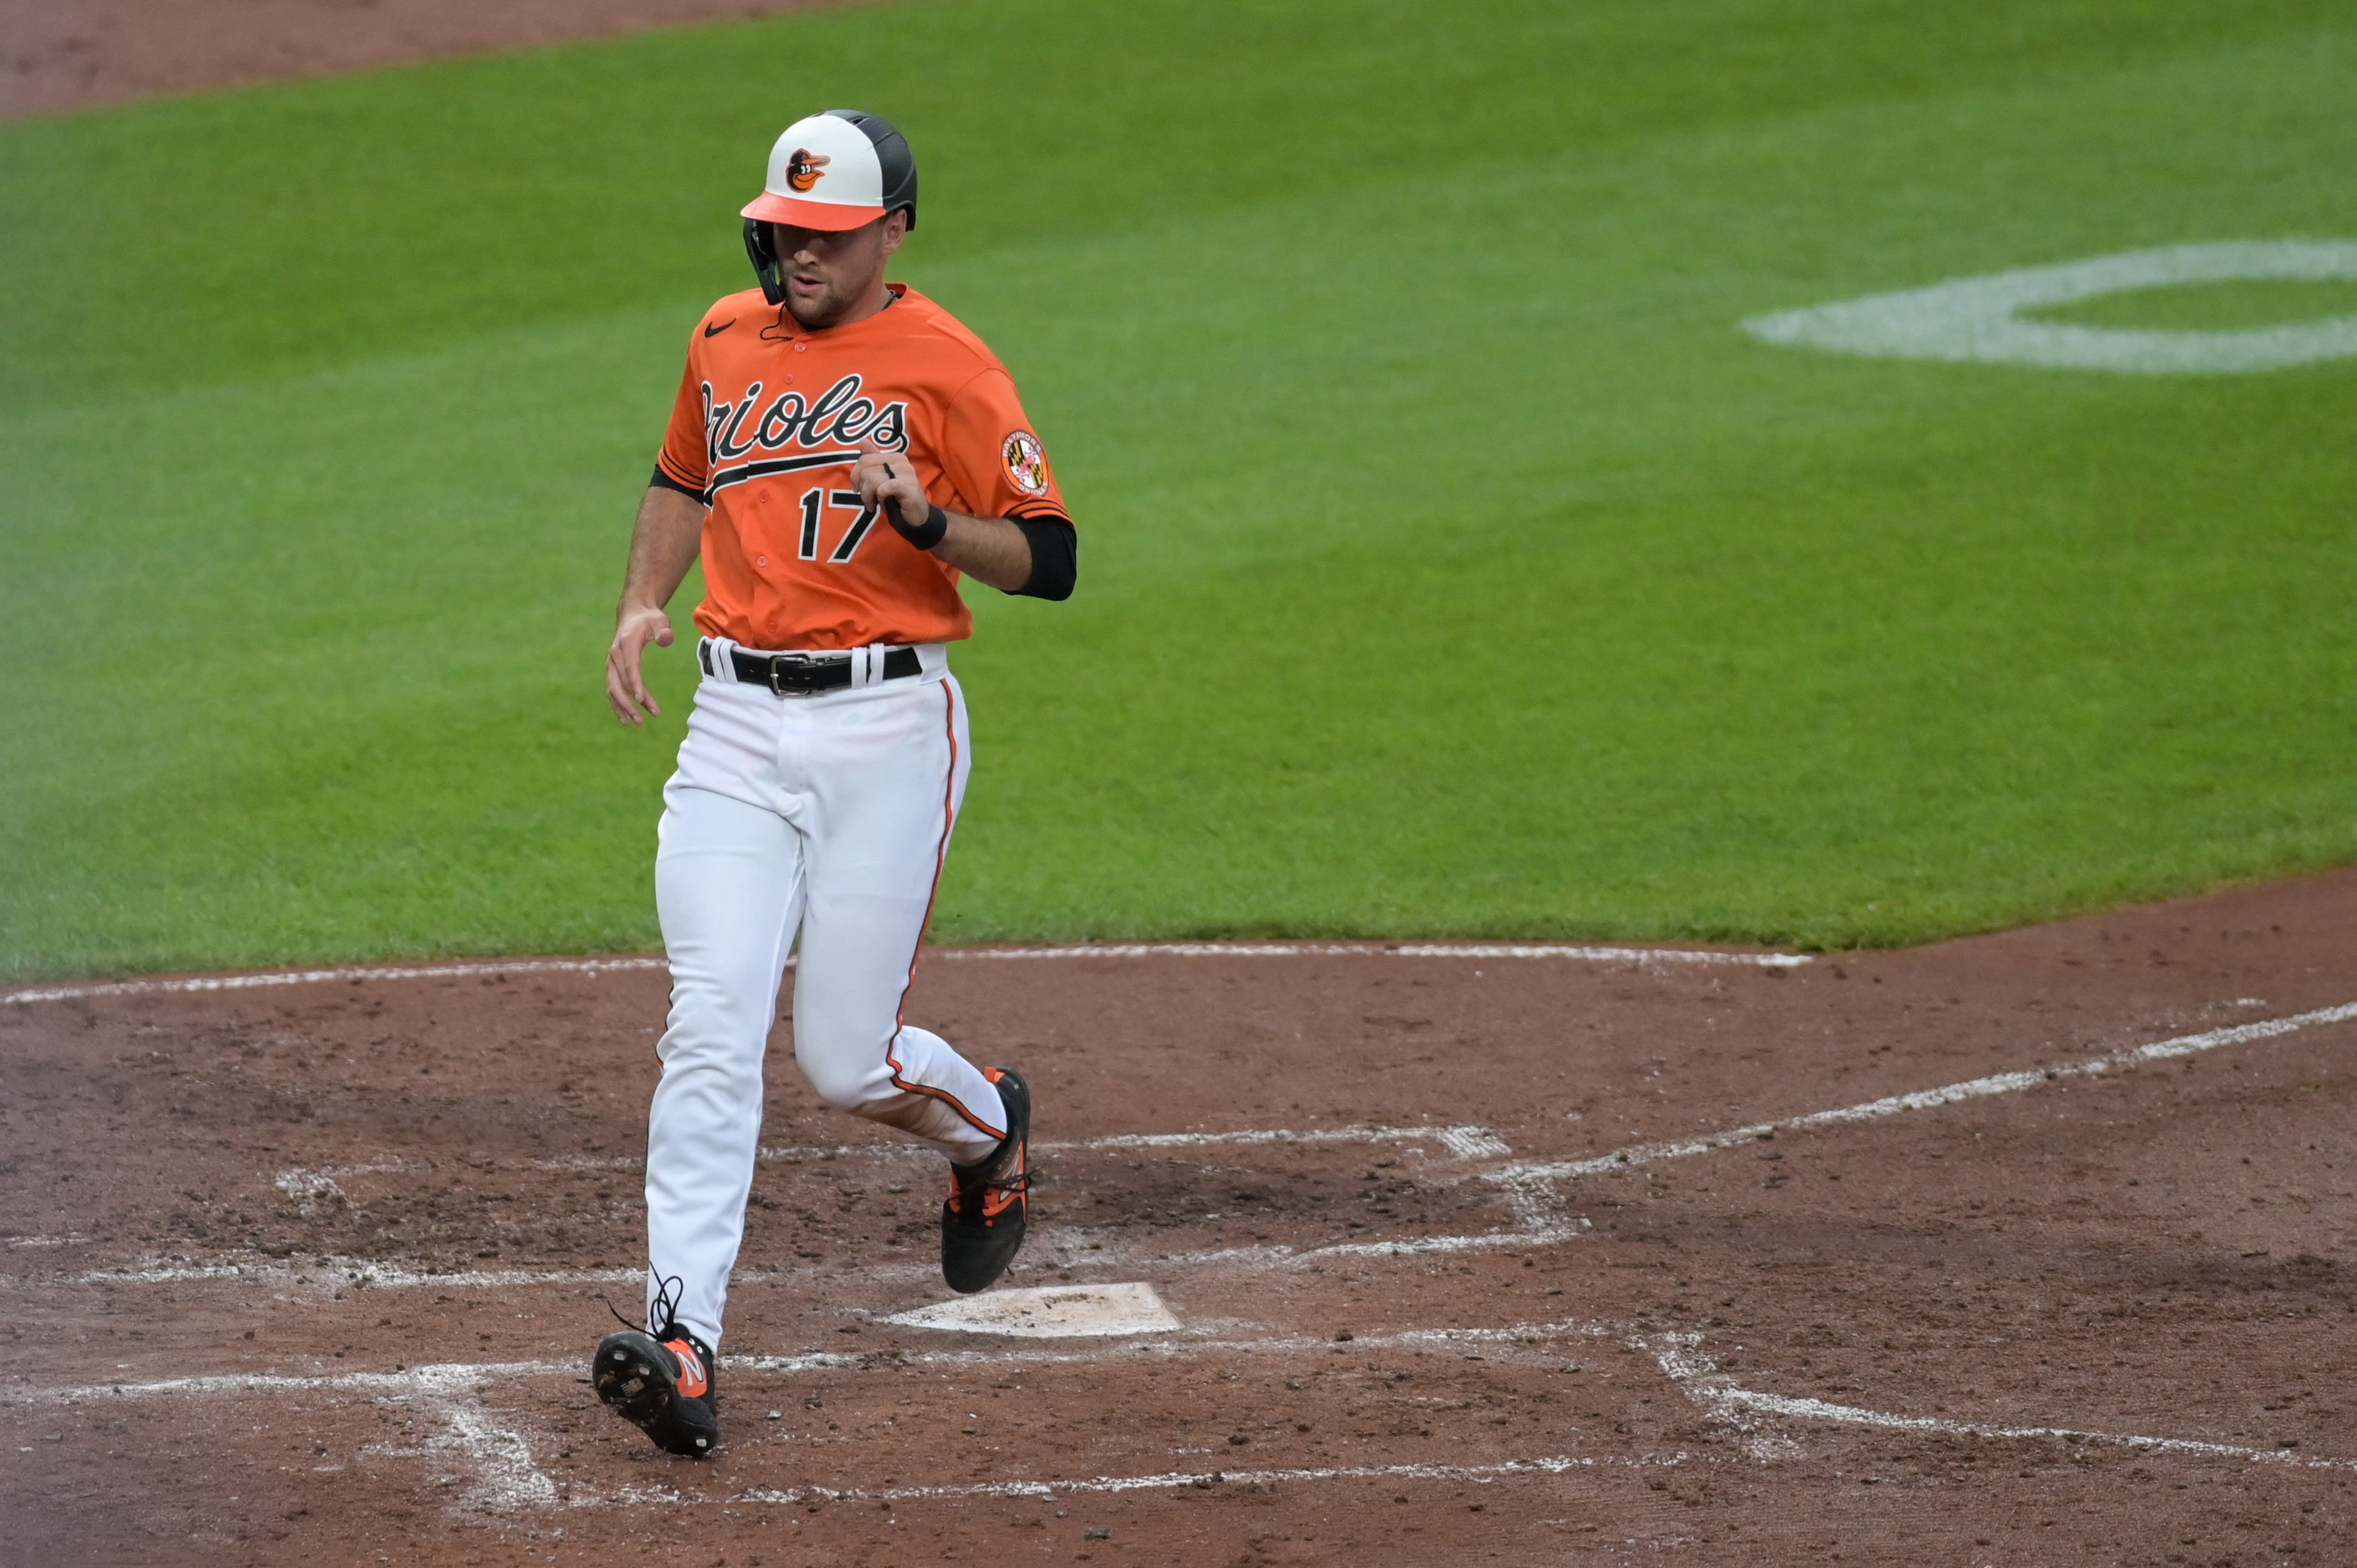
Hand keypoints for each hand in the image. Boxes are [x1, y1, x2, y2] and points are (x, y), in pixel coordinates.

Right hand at [606, 602, 674, 723]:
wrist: (633, 614)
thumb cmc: (649, 619)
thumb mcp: (660, 620)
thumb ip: (664, 630)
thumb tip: (666, 638)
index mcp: (627, 644)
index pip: (630, 667)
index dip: (635, 683)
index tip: (641, 699)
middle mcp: (615, 655)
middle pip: (619, 683)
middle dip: (629, 702)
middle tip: (643, 719)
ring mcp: (612, 663)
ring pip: (614, 689)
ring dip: (623, 707)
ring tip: (636, 722)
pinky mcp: (612, 669)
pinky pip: (612, 689)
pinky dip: (617, 704)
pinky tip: (626, 717)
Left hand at [852, 440, 930, 532]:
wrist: (918, 516)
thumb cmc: (898, 498)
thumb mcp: (882, 478)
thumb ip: (873, 460)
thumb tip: (862, 441)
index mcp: (894, 457)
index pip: (865, 459)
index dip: (856, 475)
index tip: (859, 489)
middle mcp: (901, 461)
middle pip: (866, 469)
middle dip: (862, 488)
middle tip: (868, 500)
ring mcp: (906, 473)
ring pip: (872, 479)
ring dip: (868, 496)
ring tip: (874, 505)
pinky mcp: (908, 487)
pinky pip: (885, 487)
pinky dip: (880, 496)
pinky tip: (883, 503)